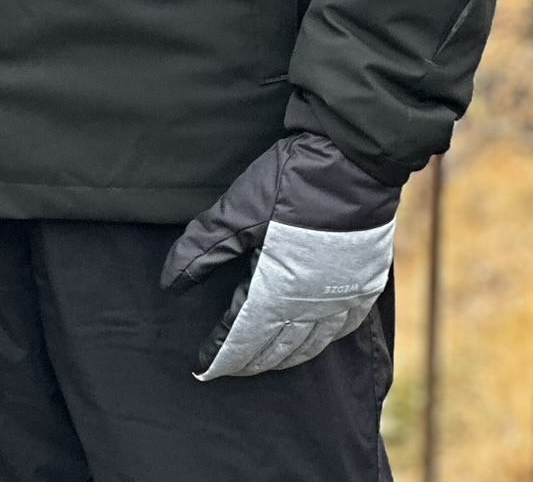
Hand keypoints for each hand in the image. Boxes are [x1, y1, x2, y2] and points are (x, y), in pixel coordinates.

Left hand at [159, 129, 397, 379]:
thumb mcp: (236, 211)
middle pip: (274, 347)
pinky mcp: (362, 287)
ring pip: (308, 345)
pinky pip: (339, 331)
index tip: (202, 366)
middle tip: (227, 370)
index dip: (220, 352)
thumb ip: (201, 250)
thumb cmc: (289, 184)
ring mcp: (339, 299)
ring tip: (263, 363)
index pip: (241, 335)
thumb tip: (170, 284)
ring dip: (282, 357)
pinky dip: (319, 343)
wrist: (351, 161)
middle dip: (248, 362)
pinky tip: (311, 342)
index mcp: (275, 290)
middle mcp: (309, 305)